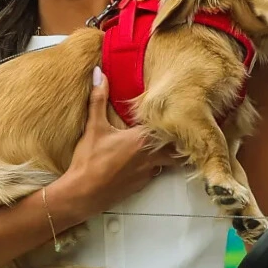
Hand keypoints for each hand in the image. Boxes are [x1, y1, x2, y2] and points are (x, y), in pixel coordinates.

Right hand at [57, 66, 177, 218]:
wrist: (82, 194)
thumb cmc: (88, 161)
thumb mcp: (94, 126)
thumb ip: (98, 99)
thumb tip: (99, 74)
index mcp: (141, 140)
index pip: (168, 128)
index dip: (176, 120)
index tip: (184, 112)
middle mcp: (150, 157)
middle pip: (176, 147)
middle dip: (180, 139)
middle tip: (185, 129)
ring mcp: (147, 173)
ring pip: (168, 161)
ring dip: (170, 153)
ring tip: (172, 143)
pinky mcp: (141, 184)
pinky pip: (155, 172)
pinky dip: (156, 165)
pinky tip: (148, 160)